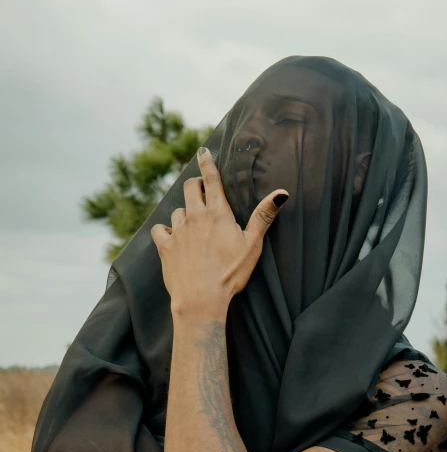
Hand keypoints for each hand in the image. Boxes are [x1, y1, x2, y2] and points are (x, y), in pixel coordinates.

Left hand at [151, 147, 288, 315]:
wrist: (201, 299)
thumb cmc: (230, 273)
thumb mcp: (252, 244)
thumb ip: (263, 216)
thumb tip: (282, 194)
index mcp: (217, 213)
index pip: (211, 179)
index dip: (207, 162)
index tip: (202, 151)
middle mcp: (194, 216)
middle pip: (190, 188)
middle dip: (196, 185)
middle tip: (202, 191)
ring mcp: (178, 231)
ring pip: (177, 210)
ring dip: (185, 212)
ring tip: (193, 224)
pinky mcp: (165, 246)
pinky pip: (160, 229)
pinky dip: (166, 231)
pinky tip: (173, 238)